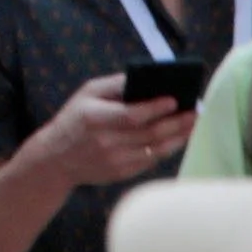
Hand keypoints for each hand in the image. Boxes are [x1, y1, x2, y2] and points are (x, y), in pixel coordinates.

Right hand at [21, 73, 198, 187]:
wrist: (56, 159)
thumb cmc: (74, 119)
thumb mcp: (86, 94)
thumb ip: (115, 84)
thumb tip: (147, 78)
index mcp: (95, 118)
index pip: (132, 115)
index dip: (155, 108)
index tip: (175, 100)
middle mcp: (106, 142)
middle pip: (150, 134)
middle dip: (176, 123)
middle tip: (195, 112)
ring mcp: (115, 161)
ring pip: (155, 149)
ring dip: (178, 137)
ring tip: (192, 124)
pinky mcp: (122, 174)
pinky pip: (151, 160)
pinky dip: (166, 148)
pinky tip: (176, 138)